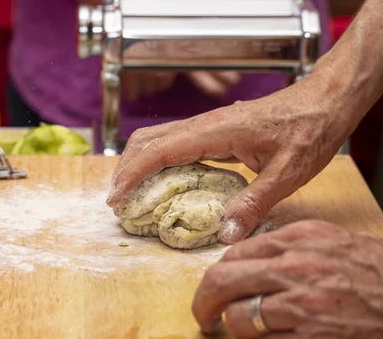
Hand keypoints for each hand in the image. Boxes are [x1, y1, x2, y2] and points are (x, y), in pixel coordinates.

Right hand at [107, 69, 350, 242]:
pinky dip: (158, 163)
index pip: (159, 150)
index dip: (132, 174)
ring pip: (157, 139)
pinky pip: (175, 145)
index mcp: (216, 131)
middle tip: (118, 201)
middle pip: (148, 140)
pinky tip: (163, 184)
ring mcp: (207, 126)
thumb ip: (254, 203)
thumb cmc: (310, 129)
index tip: (116, 198)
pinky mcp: (214, 132)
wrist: (325, 102)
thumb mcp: (288, 173)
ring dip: (139, 164)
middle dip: (126, 168)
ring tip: (132, 194)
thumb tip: (224, 233)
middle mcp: (204, 125)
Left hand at [192, 220, 382, 337]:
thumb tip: (248, 260)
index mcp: (298, 239)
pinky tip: (267, 338)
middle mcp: (295, 268)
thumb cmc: (372, 271)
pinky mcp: (310, 338)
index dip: (218, 271)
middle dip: (203, 300)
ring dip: (234, 326)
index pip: (235, 252)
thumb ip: (288, 246)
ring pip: (238, 317)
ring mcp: (302, 305)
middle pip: (222, 280)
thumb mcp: (330, 241)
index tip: (214, 285)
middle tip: (202, 314)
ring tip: (240, 328)